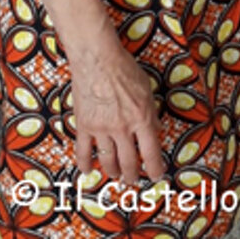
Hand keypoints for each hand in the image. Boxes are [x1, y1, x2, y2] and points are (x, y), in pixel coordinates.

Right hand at [71, 38, 165, 183]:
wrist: (98, 58)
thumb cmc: (124, 69)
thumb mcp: (147, 88)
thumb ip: (151, 111)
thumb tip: (156, 130)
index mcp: (142, 118)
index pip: (151, 152)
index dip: (155, 168)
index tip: (156, 175)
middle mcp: (122, 128)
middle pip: (129, 162)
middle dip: (132, 175)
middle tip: (134, 179)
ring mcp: (101, 128)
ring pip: (108, 160)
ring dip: (113, 171)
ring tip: (116, 175)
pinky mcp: (84, 125)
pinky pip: (83, 151)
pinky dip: (85, 164)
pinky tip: (87, 170)